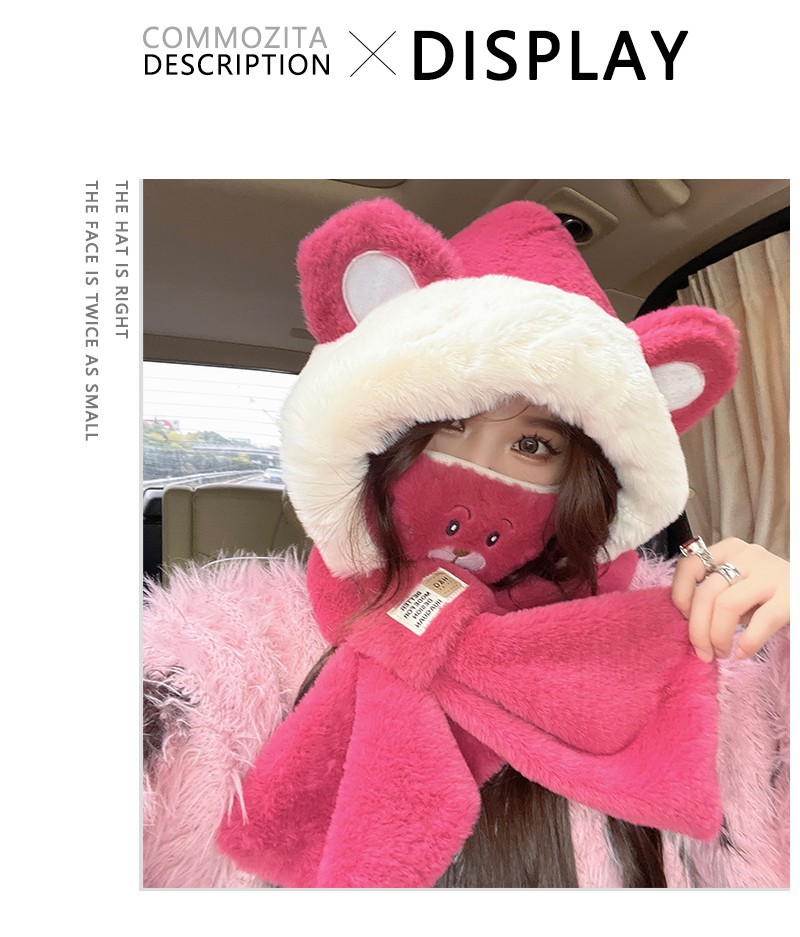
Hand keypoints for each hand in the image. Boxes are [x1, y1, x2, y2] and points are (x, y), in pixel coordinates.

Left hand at [672, 537, 788, 661]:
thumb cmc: (766, 590)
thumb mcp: (737, 582)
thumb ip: (713, 592)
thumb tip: (688, 622)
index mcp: (728, 549)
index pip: (689, 565)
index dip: (680, 595)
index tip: (683, 618)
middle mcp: (747, 555)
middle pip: (706, 593)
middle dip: (698, 629)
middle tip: (702, 651)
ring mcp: (769, 573)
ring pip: (726, 606)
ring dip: (718, 637)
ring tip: (721, 653)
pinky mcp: (790, 595)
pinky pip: (761, 621)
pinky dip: (747, 642)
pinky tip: (742, 653)